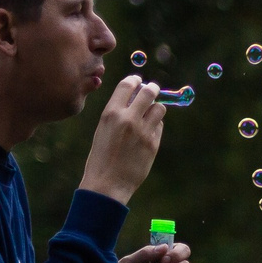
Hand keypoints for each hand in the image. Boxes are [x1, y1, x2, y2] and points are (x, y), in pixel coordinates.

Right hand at [80, 76, 168, 202]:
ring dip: (156, 107)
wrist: (108, 183)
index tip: (139, 80)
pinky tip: (148, 132)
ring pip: (159, 108)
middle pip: (148, 92)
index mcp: (111, 113)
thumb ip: (117, 113)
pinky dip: (156, 125)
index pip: (127, 86)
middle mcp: (129, 119)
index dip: (135, 80)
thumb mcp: (103, 129)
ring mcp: (143, 131)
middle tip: (153, 89)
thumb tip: (134, 98)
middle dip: (152, 89)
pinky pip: (159, 126)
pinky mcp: (153, 144)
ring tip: (150, 112)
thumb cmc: (102, 156)